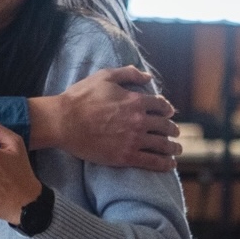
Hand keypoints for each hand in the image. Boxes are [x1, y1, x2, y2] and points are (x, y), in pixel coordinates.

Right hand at [28, 66, 179, 170]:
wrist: (63, 122)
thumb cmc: (80, 98)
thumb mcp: (104, 77)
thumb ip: (128, 73)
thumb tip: (147, 76)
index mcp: (135, 101)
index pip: (161, 105)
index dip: (167, 109)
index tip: (169, 113)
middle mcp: (138, 121)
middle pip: (165, 126)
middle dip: (172, 129)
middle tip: (175, 133)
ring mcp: (133, 140)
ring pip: (162, 145)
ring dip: (173, 147)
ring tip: (176, 149)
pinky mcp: (125, 157)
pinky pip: (152, 162)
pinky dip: (164, 164)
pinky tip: (170, 165)